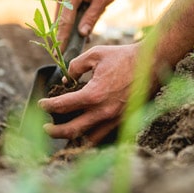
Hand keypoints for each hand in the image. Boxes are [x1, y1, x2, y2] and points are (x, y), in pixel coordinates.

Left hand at [38, 43, 154, 144]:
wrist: (152, 63)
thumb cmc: (124, 56)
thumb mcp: (96, 54)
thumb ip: (76, 66)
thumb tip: (67, 79)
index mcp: (94, 95)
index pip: (62, 106)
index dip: (48, 105)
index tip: (42, 103)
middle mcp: (103, 112)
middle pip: (71, 130)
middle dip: (54, 131)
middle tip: (46, 127)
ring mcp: (115, 119)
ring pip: (88, 139)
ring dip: (73, 138)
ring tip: (64, 133)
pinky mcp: (124, 121)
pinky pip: (104, 136)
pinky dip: (91, 137)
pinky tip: (85, 132)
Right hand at [56, 0, 124, 50]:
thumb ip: (92, 17)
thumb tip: (82, 34)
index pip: (64, 22)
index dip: (61, 39)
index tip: (58, 54)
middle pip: (60, 20)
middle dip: (64, 37)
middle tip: (66, 54)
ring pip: (63, 16)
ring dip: (69, 29)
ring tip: (75, 45)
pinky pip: (67, 10)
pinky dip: (72, 20)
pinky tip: (82, 31)